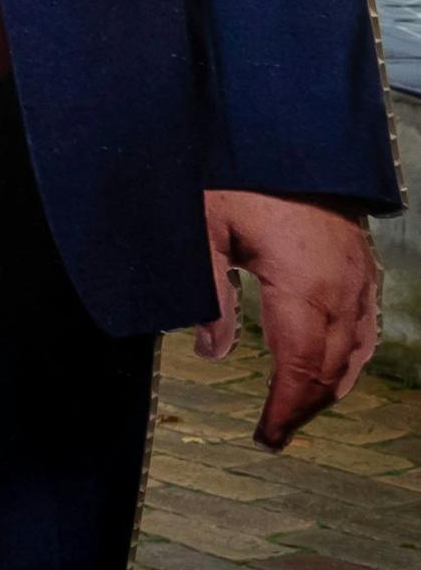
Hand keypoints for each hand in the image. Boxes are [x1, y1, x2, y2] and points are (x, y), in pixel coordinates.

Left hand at [202, 189, 380, 449]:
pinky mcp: (363, 264)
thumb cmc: (240, 173)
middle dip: (304, 407)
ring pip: (355, 353)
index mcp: (305, 287)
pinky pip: (365, 326)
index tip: (266, 438)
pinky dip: (347, 356)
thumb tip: (210, 351)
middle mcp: (343, 290)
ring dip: (327, 386)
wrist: (287, 131)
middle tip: (274, 433)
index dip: (285, 410)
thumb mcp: (205, 228)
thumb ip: (207, 292)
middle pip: (331, 370)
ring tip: (295, 409)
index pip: (301, 369)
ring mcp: (360, 278)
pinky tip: (329, 366)